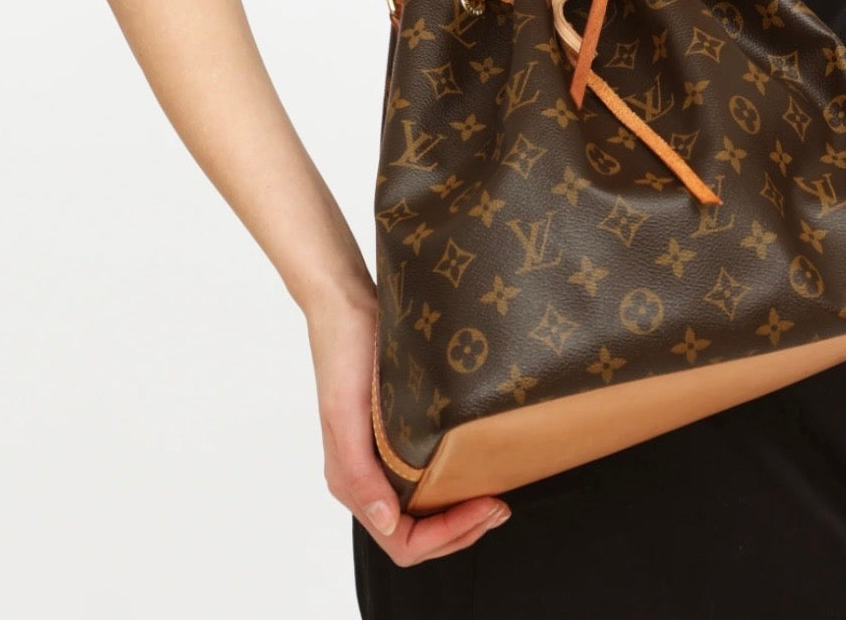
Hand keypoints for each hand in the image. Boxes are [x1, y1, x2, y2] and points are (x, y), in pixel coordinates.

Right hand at [306, 286, 510, 564]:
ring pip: (422, 512)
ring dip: (460, 515)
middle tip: (502, 506)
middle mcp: (366, 478)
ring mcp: (381, 458)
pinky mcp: (395, 435)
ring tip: (496, 493)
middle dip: (461, 531)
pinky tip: (476, 467)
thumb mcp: (345, 414)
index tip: (487, 505)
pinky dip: (453, 487)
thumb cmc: (343, 355)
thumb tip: (386, 523)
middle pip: (415, 535)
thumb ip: (360, 474)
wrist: (347, 304)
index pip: (402, 541)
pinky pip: (424, 480)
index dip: (447, 536)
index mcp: (351, 482)